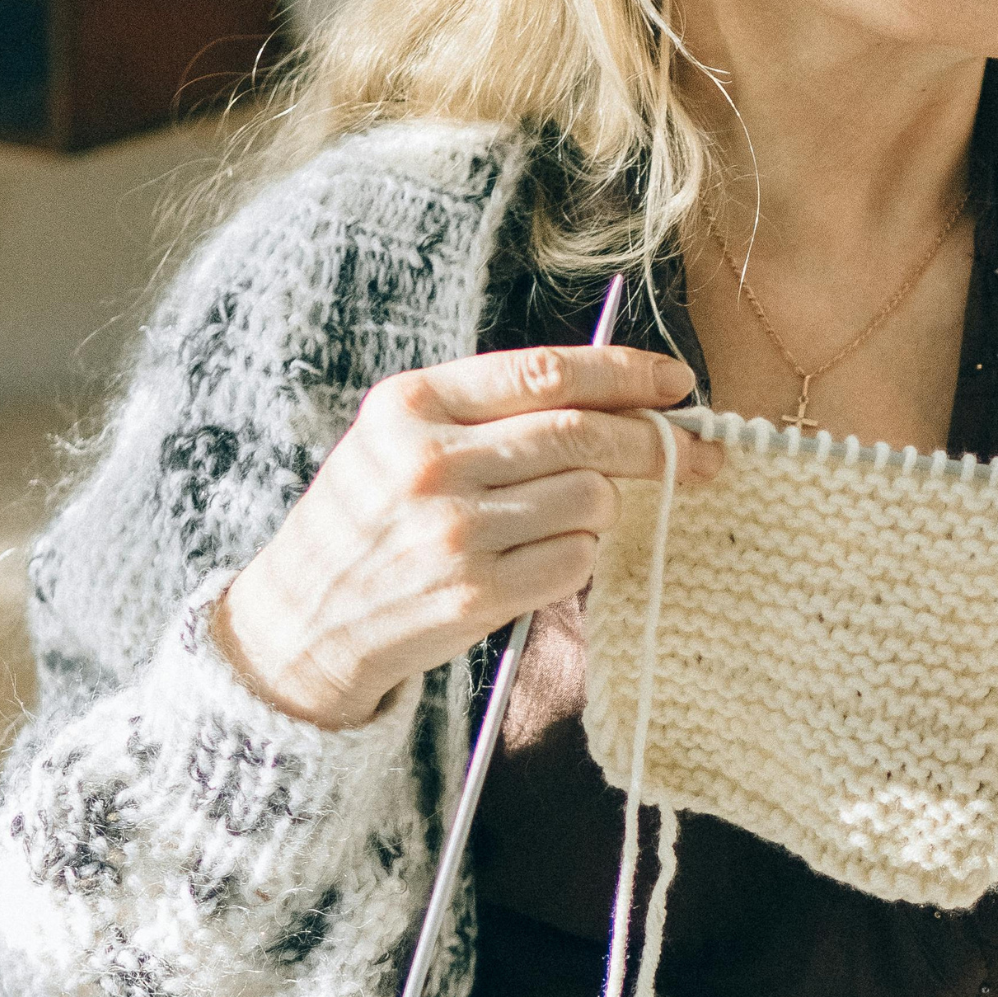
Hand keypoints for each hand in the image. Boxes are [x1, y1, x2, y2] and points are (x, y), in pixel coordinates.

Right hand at [213, 347, 721, 728]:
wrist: (299, 623)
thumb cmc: (365, 523)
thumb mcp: (396, 440)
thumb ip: (486, 411)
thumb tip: (614, 397)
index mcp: (411, 405)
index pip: (546, 373)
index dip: (626, 374)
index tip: (676, 382)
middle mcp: (431, 461)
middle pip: (584, 433)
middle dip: (656, 441)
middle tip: (698, 454)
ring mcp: (455, 530)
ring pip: (591, 498)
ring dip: (604, 509)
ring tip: (569, 519)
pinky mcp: (477, 593)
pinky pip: (576, 560)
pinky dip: (580, 557)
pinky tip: (545, 560)